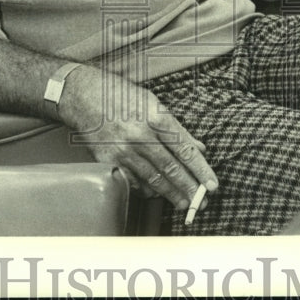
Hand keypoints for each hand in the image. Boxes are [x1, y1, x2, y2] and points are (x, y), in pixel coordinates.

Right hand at [57, 66, 217, 209]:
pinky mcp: (109, 161)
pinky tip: (157, 194)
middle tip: (202, 202)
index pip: (185, 150)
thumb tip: (199, 148)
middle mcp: (141, 136)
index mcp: (156, 118)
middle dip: (190, 188)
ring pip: (153, 179)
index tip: (212, 185)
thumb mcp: (155, 105)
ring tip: (184, 202)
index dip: (201, 170)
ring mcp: (123, 150)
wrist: (87, 97)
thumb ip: (178, 129)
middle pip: (171, 168)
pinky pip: (133, 182)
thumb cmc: (124, 97)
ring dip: (171, 194)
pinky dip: (147, 190)